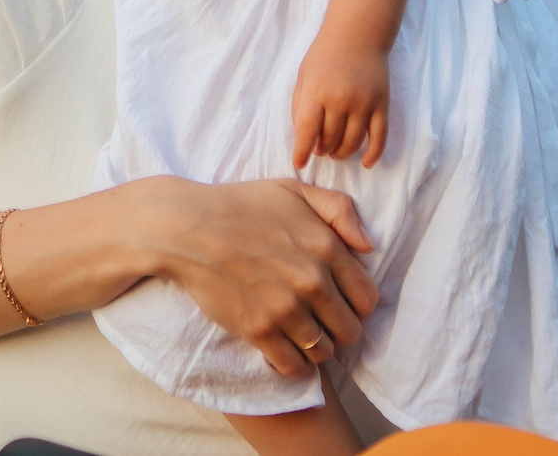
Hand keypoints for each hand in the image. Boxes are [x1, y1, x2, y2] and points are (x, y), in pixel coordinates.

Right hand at [126, 176, 377, 378]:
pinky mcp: (258, 330)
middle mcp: (312, 282)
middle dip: (339, 329)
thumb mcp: (294, 190)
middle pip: (350, 331)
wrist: (187, 228)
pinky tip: (284, 350)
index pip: (367, 298)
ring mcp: (285, 309)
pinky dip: (293, 365)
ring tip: (301, 335)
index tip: (342, 302)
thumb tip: (370, 246)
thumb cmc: (241, 205)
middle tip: (322, 321)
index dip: (357, 304)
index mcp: (326, 248)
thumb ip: (340, 210)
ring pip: (322, 351)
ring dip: (315, 347)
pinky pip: (293, 366)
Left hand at [291, 39, 390, 168]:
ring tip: (335, 151)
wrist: (357, 34)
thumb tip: (303, 137)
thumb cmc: (325, 55)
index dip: (301, 152)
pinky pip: (379, 137)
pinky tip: (367, 163)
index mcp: (317, 92)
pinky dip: (373, 154)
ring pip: (352, 143)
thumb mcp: (304, 76)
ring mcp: (363, 103)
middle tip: (319, 148)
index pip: (307, 131)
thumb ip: (300, 106)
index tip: (299, 163)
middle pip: (330, 140)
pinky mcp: (382, 105)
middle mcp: (340, 100)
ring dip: (342, 153)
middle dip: (322, 150)